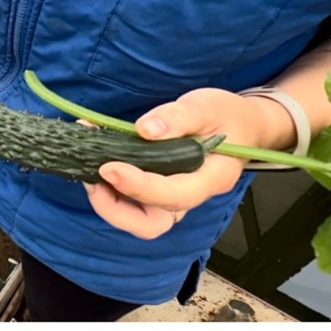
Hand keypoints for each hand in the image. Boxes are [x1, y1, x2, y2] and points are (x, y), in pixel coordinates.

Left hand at [84, 88, 294, 238]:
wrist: (240, 126)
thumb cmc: (227, 116)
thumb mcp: (208, 106)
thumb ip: (180, 116)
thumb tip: (145, 129)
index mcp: (211, 179)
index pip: (173, 195)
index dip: (138, 186)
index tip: (108, 167)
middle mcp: (190, 196)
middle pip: (151, 224)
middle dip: (116, 208)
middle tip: (94, 177)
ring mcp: (173, 199)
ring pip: (138, 219)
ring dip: (109, 202)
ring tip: (90, 170)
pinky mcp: (158, 192)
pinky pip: (133, 203)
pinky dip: (110, 190)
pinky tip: (96, 163)